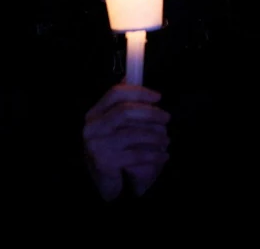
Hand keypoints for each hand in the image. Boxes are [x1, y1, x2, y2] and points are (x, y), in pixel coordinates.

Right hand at [83, 85, 170, 200]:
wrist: (102, 182)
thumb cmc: (112, 150)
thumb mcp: (113, 126)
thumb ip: (121, 104)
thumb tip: (131, 76)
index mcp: (94, 114)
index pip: (116, 93)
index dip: (139, 92)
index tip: (158, 97)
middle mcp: (92, 127)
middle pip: (125, 111)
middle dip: (151, 113)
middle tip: (167, 118)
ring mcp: (97, 145)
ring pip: (134, 133)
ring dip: (156, 136)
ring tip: (166, 140)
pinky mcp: (106, 162)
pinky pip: (137, 154)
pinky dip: (155, 155)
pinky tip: (163, 156)